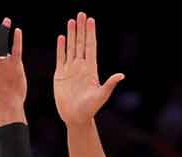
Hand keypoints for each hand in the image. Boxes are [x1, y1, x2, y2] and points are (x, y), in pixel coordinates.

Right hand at [53, 12, 123, 126]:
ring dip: (71, 34)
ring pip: (71, 47)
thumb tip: (121, 75)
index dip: (90, 33)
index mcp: (91, 69)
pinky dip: (61, 47)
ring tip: (71, 21)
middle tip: (81, 14)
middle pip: (81, 43)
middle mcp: (81, 66)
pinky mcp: (61, 75)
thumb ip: (109, 85)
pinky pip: (61, 57)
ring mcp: (71, 70)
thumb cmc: (90, 109)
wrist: (76, 118)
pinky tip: (62, 38)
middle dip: (81, 28)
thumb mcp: (101, 96)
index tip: (90, 20)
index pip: (90, 46)